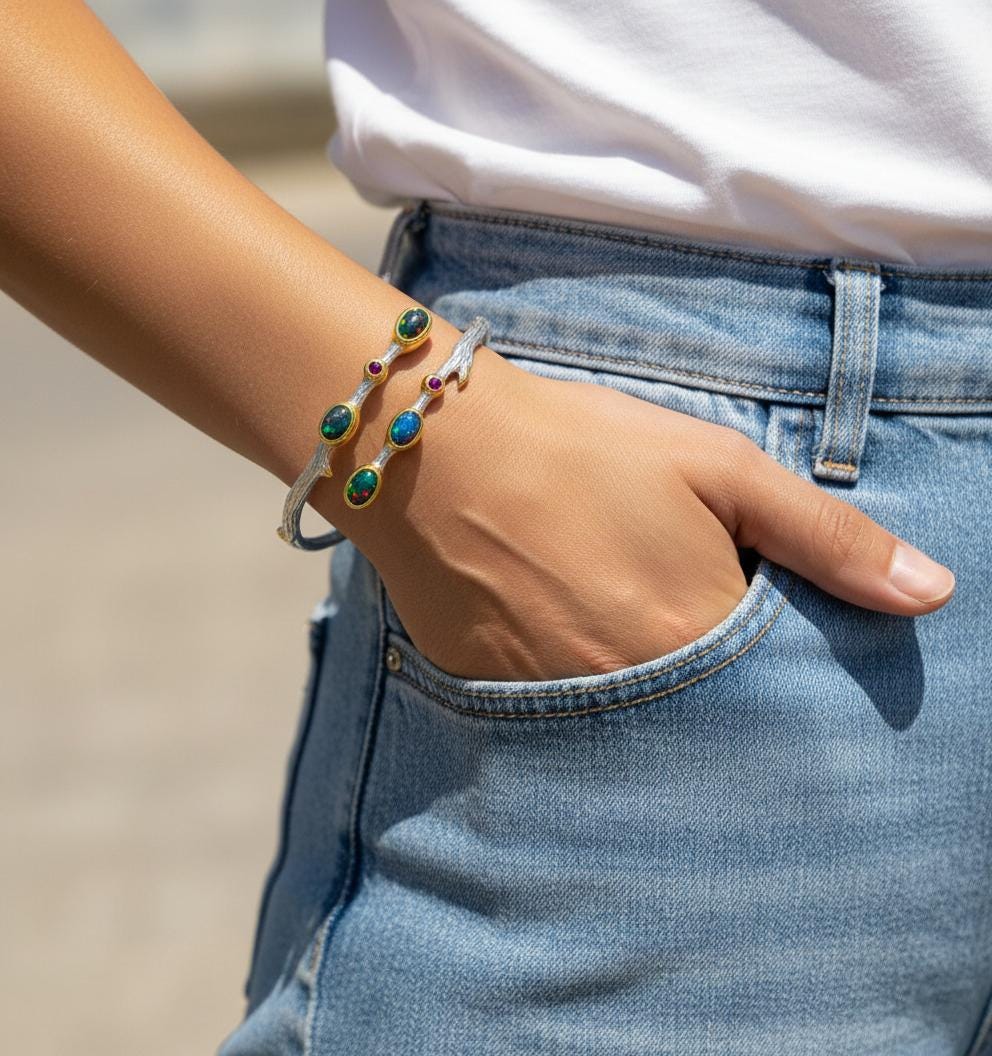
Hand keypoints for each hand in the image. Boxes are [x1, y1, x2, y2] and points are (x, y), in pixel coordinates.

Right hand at [355, 352, 955, 682]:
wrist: (439, 450)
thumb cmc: (586, 448)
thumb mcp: (720, 469)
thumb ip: (826, 536)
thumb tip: (931, 595)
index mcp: (698, 640)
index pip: (778, 692)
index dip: (777, 657)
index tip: (751, 619)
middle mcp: (631, 695)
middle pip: (704, 718)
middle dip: (708, 678)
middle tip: (666, 610)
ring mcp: (555, 707)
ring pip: (630, 725)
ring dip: (640, 687)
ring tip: (609, 613)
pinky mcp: (494, 700)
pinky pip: (556, 722)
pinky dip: (574, 688)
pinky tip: (557, 627)